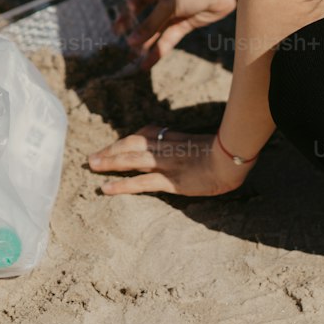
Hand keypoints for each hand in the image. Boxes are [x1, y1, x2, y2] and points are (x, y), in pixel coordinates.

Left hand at [87, 124, 251, 196]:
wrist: (232, 158)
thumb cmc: (223, 151)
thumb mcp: (200, 143)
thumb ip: (185, 145)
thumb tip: (179, 151)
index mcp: (171, 136)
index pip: (141, 135)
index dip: (124, 142)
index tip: (112, 147)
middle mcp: (164, 147)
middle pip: (130, 145)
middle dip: (110, 151)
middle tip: (91, 157)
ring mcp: (165, 163)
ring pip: (130, 159)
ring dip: (109, 162)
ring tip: (92, 166)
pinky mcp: (170, 180)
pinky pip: (141, 182)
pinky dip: (122, 184)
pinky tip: (107, 188)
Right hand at [100, 0, 237, 69]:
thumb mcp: (169, 3)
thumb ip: (150, 24)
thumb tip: (131, 43)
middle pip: (135, 6)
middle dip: (125, 20)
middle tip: (115, 34)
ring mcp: (169, 8)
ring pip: (150, 27)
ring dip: (141, 40)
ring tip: (128, 55)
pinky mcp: (181, 22)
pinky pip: (164, 39)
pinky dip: (156, 50)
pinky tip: (146, 63)